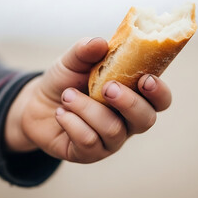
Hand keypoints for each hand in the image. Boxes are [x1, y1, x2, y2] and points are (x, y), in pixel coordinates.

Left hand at [4, 37, 171, 162]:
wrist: (36, 104)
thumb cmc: (65, 81)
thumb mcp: (72, 61)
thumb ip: (86, 50)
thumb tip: (99, 43)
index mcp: (133, 95)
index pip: (160, 100)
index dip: (159, 92)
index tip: (145, 79)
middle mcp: (127, 121)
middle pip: (146, 119)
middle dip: (128, 102)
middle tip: (106, 87)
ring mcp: (110, 140)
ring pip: (113, 130)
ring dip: (86, 108)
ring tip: (66, 95)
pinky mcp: (90, 154)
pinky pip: (89, 142)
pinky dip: (72, 123)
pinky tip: (61, 113)